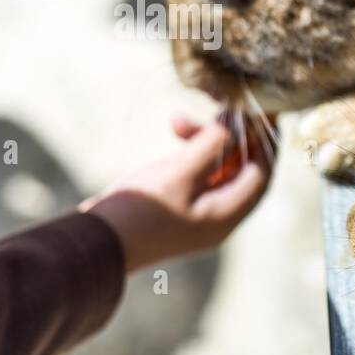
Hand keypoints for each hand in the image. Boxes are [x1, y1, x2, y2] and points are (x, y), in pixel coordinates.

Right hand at [82, 115, 275, 272]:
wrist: (90, 245)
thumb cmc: (139, 210)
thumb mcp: (180, 173)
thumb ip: (214, 147)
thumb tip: (237, 126)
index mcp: (227, 215)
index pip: (262, 174)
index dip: (264, 142)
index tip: (263, 112)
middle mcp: (218, 219)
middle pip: (240, 171)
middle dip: (230, 138)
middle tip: (219, 109)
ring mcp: (195, 216)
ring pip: (215, 171)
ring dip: (204, 142)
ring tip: (177, 121)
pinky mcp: (174, 210)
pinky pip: (194, 177)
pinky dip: (188, 155)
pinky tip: (171, 137)